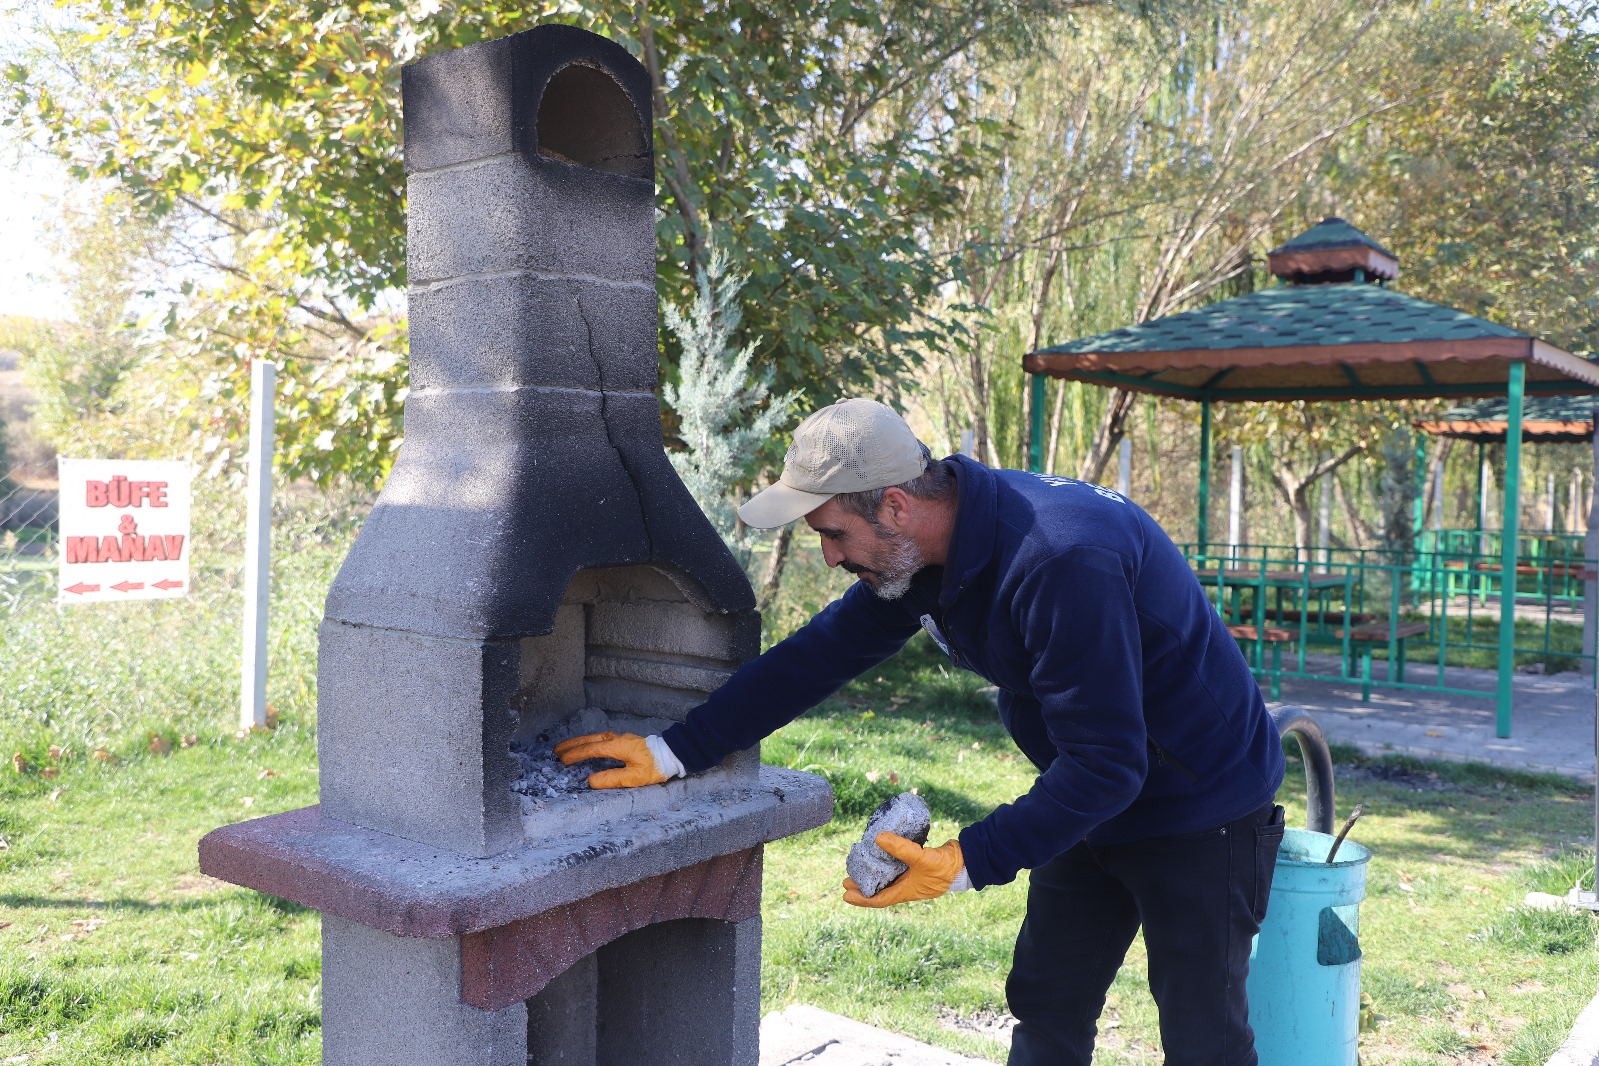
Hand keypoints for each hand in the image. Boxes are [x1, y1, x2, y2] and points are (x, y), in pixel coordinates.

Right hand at [554, 731, 671, 788]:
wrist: (672, 754)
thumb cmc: (655, 767)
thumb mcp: (635, 777)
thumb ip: (612, 779)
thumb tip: (590, 781)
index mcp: (617, 747)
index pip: (591, 750)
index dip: (576, 755)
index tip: (562, 760)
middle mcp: (617, 739)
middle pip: (589, 739)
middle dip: (572, 744)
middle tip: (555, 750)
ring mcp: (621, 738)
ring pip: (595, 737)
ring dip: (580, 742)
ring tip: (566, 748)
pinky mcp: (624, 741)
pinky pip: (601, 739)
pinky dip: (589, 742)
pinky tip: (587, 747)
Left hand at [843, 833, 965, 907]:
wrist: (967, 860)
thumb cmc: (945, 867)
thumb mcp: (921, 859)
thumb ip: (901, 849)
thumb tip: (877, 838)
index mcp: (907, 892)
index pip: (879, 899)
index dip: (861, 899)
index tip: (845, 894)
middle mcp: (908, 886)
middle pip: (880, 889)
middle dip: (863, 886)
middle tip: (847, 880)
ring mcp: (912, 876)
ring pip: (888, 878)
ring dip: (874, 874)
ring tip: (860, 866)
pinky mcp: (917, 865)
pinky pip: (897, 866)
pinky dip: (887, 861)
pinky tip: (881, 852)